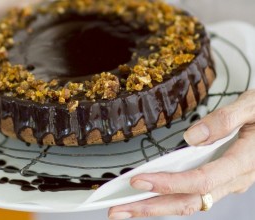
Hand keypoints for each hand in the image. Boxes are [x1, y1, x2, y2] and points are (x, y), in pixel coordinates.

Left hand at [109, 90, 254, 218]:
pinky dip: (168, 197)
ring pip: (189, 202)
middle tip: (118, 211)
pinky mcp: (220, 180)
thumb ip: (225, 120)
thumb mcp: (252, 107)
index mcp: (243, 162)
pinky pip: (193, 195)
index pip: (200, 181)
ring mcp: (227, 183)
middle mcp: (234, 179)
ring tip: (127, 207)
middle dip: (150, 208)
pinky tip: (150, 195)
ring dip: (156, 207)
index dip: (167, 183)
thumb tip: (192, 136)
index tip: (138, 181)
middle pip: (188, 202)